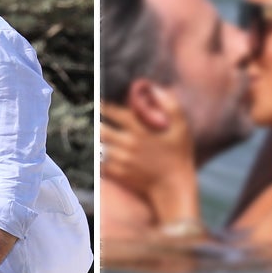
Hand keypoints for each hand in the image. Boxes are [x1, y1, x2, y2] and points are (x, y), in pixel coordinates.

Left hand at [101, 88, 199, 224]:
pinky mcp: (116, 173)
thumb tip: (151, 86)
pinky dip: (98, 155)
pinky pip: (99, 160)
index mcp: (140, 129)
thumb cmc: (178, 153)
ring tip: (95, 132)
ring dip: (96, 139)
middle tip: (90, 117)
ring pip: (98, 144)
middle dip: (94, 122)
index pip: (111, 111)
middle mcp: (128, 143)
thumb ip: (169, 103)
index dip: (101, 104)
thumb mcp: (181, 126)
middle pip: (99, 128)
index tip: (96, 99)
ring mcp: (121, 159)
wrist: (173, 186)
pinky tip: (102, 150)